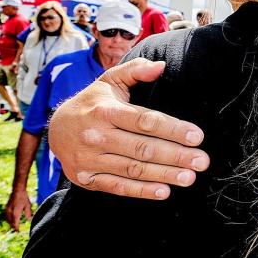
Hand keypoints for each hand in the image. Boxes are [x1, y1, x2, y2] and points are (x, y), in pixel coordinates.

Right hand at [5, 188, 32, 231]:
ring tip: (14, 226)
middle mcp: (10, 212)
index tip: (18, 232)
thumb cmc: (24, 198)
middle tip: (16, 230)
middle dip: (13, 226)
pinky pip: (6, 216)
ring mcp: (7, 210)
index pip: (15, 223)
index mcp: (16, 212)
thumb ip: (28, 214)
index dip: (16, 228)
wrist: (17, 191)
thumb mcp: (28, 206)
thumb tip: (29, 220)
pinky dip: (8, 219)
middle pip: (10, 222)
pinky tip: (11, 220)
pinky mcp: (6, 208)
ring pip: (7, 219)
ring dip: (10, 223)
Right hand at [48, 58, 209, 199]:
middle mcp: (96, 135)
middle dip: (176, 155)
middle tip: (202, 161)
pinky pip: (117, 187)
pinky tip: (164, 191)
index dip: (172, 129)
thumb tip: (161, 66)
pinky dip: (141, 191)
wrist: (55, 130)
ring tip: (190, 177)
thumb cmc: (93, 103)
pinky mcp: (87, 179)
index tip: (197, 136)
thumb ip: (135, 70)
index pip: (144, 121)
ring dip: (164, 174)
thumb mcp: (110, 81)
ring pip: (133, 169)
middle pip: (142, 148)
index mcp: (105, 111)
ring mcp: (90, 159)